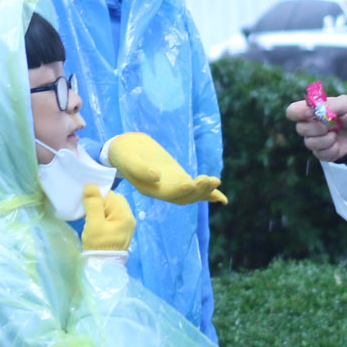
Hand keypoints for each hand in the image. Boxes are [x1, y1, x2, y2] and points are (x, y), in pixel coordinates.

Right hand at [81, 185, 135, 251]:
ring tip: (92, 220)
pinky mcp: (122, 230)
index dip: (96, 197)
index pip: (110, 195)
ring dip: (101, 209)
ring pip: (112, 207)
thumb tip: (91, 186)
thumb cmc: (98, 246)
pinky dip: (104, 216)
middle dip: (100, 203)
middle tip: (89, 214)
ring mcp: (127, 224)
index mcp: (125, 215)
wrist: (103, 267)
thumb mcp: (94, 224)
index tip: (86, 206)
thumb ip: (93, 204)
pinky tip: (96, 224)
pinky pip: (113, 215)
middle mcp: (129, 218)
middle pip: (113, 199)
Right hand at [103, 132, 226, 205]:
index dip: (180, 190)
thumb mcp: (128, 158)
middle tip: (210, 179)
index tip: (191, 182)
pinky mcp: (178, 178)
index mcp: (149, 189)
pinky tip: (222, 198)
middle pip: (183, 197)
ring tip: (216, 181)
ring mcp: (171, 185)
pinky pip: (194, 188)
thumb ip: (140, 169)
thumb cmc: (124, 153)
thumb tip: (157, 176)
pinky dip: (208, 194)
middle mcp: (162, 191)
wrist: (125, 148)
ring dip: (205, 191)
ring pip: (191, 194)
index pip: (168, 193)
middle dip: (198, 191)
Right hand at [284, 95, 346, 163]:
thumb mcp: (345, 103)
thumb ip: (329, 105)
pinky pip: (319, 154)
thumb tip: (314, 111)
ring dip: (325, 139)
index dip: (297, 112)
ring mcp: (316, 140)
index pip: (292, 111)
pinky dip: (330, 148)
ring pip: (309, 143)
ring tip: (336, 134)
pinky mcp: (323, 153)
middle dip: (316, 127)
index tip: (311, 113)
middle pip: (300, 128)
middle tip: (331, 124)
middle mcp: (311, 125)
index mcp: (313, 110)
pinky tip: (337, 144)